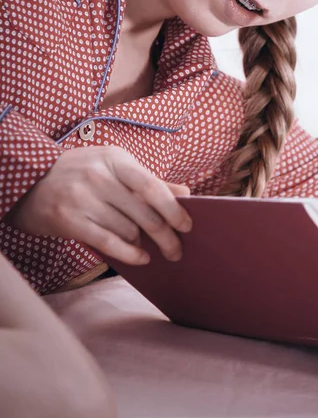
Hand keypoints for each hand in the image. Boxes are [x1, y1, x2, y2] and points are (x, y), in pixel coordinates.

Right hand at [5, 146, 191, 264]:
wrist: (29, 181)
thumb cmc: (81, 173)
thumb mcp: (114, 166)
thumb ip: (149, 181)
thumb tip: (185, 194)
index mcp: (115, 158)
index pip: (152, 186)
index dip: (173, 209)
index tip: (188, 226)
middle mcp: (99, 176)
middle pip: (144, 213)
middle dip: (166, 235)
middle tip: (177, 250)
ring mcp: (82, 198)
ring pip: (128, 229)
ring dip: (144, 243)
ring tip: (153, 249)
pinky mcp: (69, 220)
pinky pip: (109, 243)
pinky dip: (129, 254)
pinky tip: (141, 258)